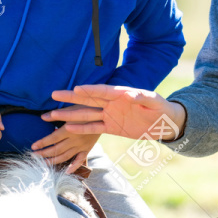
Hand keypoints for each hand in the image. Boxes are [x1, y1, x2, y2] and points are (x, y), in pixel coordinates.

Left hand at [31, 108, 100, 173]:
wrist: (105, 114)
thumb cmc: (87, 108)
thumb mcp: (72, 109)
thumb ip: (57, 114)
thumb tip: (42, 117)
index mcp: (69, 129)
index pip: (52, 139)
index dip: (42, 143)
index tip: (33, 147)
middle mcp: (75, 140)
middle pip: (56, 149)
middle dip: (44, 154)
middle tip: (33, 156)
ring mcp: (81, 146)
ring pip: (65, 156)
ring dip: (53, 161)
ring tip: (43, 163)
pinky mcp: (88, 149)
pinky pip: (80, 160)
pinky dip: (74, 167)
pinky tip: (66, 172)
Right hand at [47, 85, 186, 140]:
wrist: (164, 123)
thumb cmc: (161, 108)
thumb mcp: (154, 101)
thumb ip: (142, 97)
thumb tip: (131, 93)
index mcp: (121, 94)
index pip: (102, 91)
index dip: (89, 90)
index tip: (76, 89)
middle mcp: (112, 104)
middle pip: (88, 100)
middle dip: (71, 98)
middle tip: (54, 94)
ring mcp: (110, 115)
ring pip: (86, 114)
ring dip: (70, 114)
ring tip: (53, 114)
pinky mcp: (111, 127)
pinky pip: (93, 128)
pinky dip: (81, 128)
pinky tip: (68, 127)